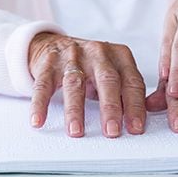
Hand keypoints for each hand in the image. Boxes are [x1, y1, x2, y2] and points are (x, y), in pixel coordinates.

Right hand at [28, 32, 145, 137]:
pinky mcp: (48, 63)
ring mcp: (71, 56)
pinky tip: (38, 120)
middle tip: (112, 131)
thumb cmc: (90, 65)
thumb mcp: (113, 72)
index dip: (135, 106)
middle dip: (110, 108)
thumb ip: (127, 91)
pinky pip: (43, 85)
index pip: (132, 82)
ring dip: (75, 110)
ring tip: (76, 131)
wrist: (55, 44)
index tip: (135, 128)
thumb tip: (139, 121)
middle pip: (107, 80)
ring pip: (74, 84)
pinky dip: (40, 104)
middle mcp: (97, 53)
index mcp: (119, 56)